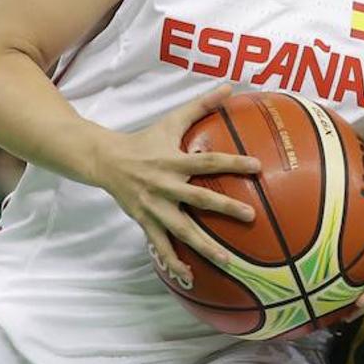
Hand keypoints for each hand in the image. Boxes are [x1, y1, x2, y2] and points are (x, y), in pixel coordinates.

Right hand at [93, 85, 261, 285]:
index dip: (232, 163)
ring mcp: (154, 207)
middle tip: (252, 216)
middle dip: (225, 208)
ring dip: (204, 247)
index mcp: (173, 161)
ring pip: (181, 231)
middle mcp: (165, 186)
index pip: (208, 162)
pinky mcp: (145, 222)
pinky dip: (173, 262)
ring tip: (229, 261)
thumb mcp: (172, 120)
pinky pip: (160, 246)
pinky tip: (189, 276)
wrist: (105, 160)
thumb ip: (202, 105)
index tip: (257, 167)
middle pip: (198, 200)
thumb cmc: (146, 139)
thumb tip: (231, 86)